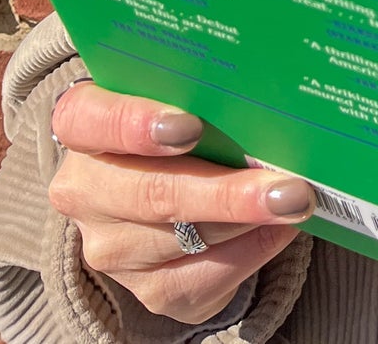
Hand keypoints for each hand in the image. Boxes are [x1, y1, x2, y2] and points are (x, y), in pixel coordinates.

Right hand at [48, 83, 313, 323]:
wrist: (163, 171)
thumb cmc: (180, 110)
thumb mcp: (176, 89)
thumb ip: (201, 88)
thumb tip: (267, 96)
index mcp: (81, 123)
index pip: (90, 120)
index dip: (136, 124)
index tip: (190, 127)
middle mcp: (85, 189)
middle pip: (151, 194)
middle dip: (226, 194)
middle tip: (287, 187)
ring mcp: (110, 246)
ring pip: (182, 241)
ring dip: (247, 224)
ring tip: (296, 203)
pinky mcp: (144, 288)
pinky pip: (200, 280)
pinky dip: (249, 253)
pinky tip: (281, 230)